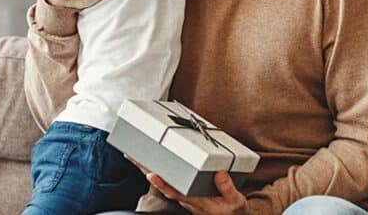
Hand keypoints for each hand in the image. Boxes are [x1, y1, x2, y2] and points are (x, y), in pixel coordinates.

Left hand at [126, 156, 248, 214]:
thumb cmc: (233, 211)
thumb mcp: (235, 201)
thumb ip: (226, 187)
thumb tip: (219, 172)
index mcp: (196, 202)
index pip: (175, 192)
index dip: (162, 183)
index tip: (150, 174)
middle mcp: (187, 199)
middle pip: (163, 185)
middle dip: (146, 170)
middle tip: (132, 157)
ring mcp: (186, 197)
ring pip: (165, 183)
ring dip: (150, 170)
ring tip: (138, 157)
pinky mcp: (187, 194)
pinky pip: (171, 183)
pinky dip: (161, 174)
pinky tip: (155, 165)